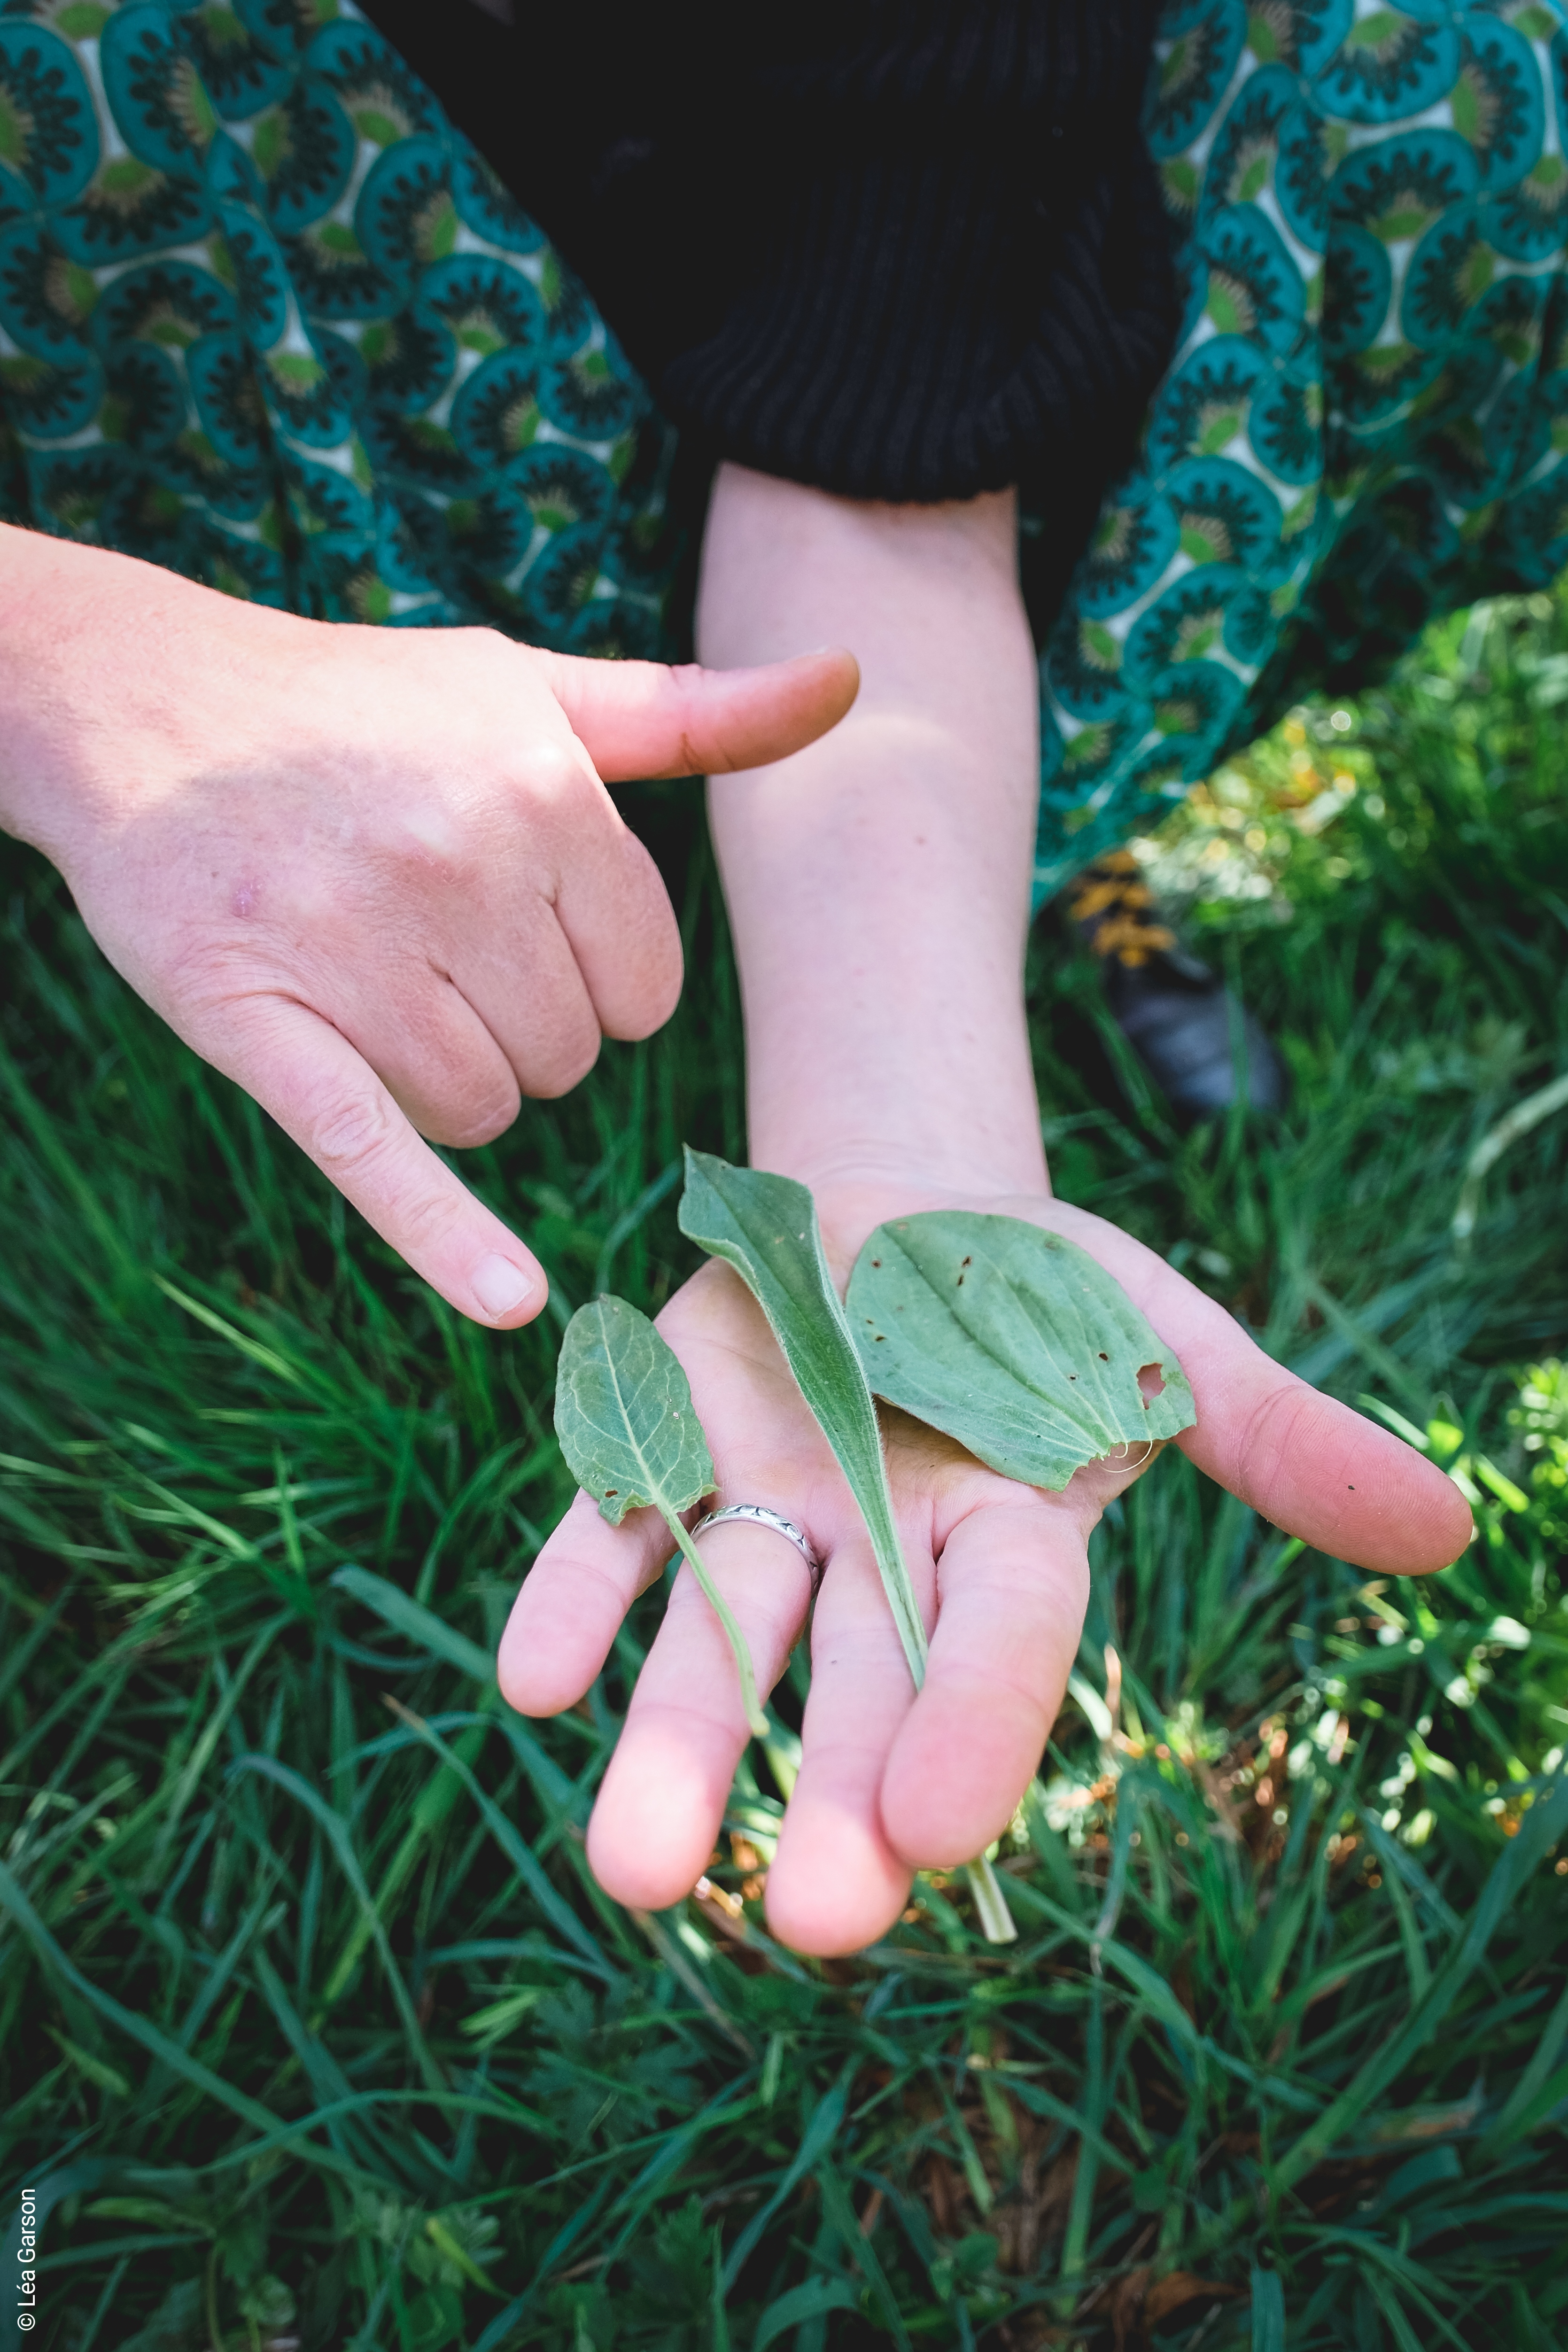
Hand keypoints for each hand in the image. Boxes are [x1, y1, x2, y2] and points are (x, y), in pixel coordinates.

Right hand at [0, 528, 856, 1324]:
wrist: (146, 702)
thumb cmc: (362, 707)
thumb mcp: (530, 688)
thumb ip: (692, 714)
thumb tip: (849, 679)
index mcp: (543, 789)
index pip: (645, 987)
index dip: (599, 986)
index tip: (527, 937)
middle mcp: (458, 863)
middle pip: (567, 1056)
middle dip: (520, 1030)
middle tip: (430, 948)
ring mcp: (353, 946)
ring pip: (481, 1109)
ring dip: (449, 1084)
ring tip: (374, 988)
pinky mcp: (258, 1019)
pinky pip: (377, 1151)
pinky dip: (446, 1239)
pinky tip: (511, 1300)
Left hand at [499, 1173, 1472, 1954]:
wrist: (894, 1211)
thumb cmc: (1043, 1291)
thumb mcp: (1164, 1338)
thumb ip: (1276, 1438)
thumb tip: (1445, 1528)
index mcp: (1006, 1537)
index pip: (999, 1646)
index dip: (973, 1729)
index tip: (935, 1842)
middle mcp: (878, 1559)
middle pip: (856, 1687)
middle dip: (831, 1796)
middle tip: (807, 1927)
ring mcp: (762, 1510)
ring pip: (717, 1646)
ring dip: (672, 1750)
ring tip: (634, 1873)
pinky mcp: (658, 1450)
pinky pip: (603, 1532)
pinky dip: (571, 1596)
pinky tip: (532, 1677)